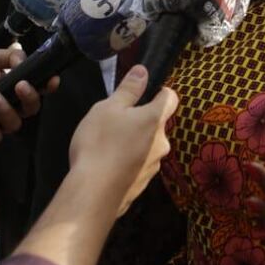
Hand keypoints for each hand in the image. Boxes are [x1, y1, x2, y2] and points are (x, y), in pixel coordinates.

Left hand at [0, 48, 58, 144]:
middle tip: (20, 85)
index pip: (39, 89)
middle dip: (30, 98)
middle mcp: (11, 105)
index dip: (49, 86)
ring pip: (14, 123)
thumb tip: (26, 62)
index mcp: (16, 87)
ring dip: (6, 110)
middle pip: (32, 108)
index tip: (52, 80)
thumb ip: (10, 56)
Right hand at [68, 65, 177, 215]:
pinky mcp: (143, 185)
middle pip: (157, 124)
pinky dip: (127, 163)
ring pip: (147, 146)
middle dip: (140, 121)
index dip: (160, 92)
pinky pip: (138, 166)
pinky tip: (107, 166)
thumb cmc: (100, 143)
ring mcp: (154, 166)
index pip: (171, 98)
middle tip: (115, 123)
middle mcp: (162, 143)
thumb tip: (143, 71)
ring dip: (133, 143)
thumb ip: (128, 89)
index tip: (144, 94)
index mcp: (156, 119)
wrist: (94, 194)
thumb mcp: (108, 108)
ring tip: (108, 146)